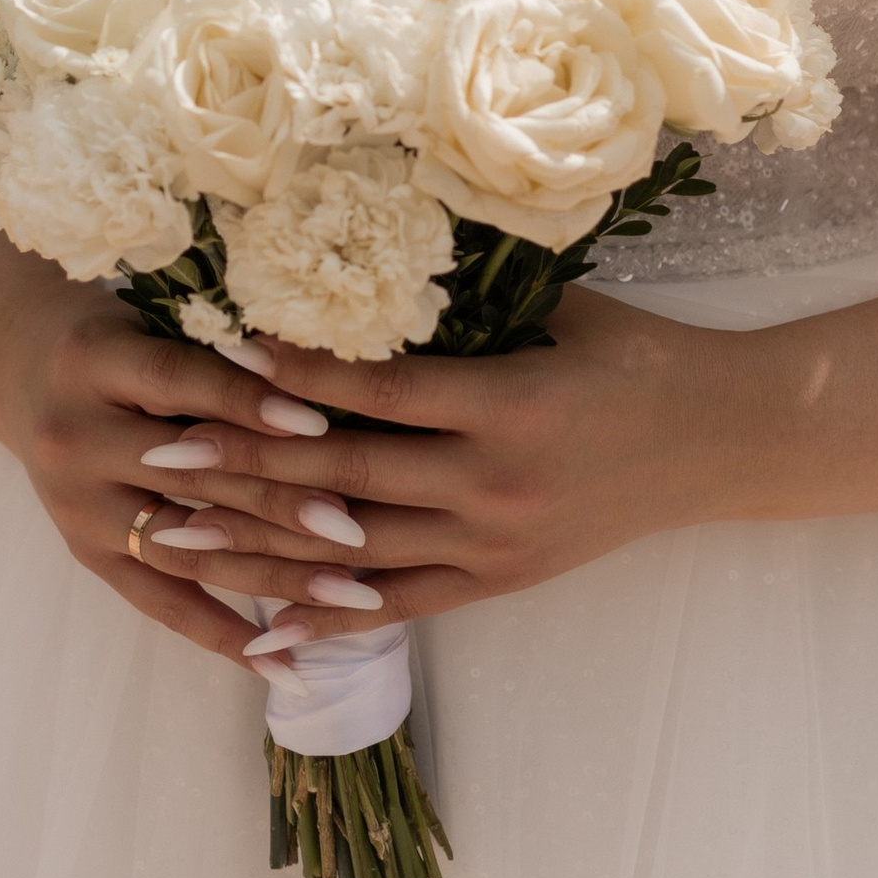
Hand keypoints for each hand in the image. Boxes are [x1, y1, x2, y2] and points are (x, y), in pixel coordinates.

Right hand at [4, 288, 444, 672]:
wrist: (26, 371)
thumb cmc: (123, 334)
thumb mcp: (156, 317)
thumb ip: (221, 348)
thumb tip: (331, 378)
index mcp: (92, 361)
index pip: (177, 383)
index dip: (247, 403)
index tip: (322, 424)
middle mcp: (73, 438)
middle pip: (188, 478)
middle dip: (279, 503)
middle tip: (358, 526)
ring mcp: (76, 507)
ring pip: (186, 550)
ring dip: (274, 578)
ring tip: (352, 596)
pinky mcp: (87, 556)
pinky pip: (162, 604)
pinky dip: (227, 634)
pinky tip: (288, 660)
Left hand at [111, 293, 750, 659]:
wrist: (717, 443)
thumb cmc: (636, 353)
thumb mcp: (559, 307)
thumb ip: (468, 297)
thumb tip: (367, 251)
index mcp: (508, 401)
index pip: (378, 392)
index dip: (295, 375)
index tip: (220, 354)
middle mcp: (493, 484)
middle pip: (346, 478)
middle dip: (245, 467)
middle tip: (160, 454)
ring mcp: (494, 545)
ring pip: (355, 552)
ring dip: (259, 548)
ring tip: (178, 538)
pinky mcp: (498, 584)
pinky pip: (398, 606)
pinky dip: (328, 616)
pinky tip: (265, 626)